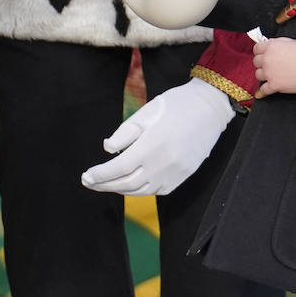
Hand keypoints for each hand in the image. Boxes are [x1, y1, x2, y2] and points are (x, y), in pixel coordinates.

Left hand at [80, 77, 234, 195]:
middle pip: (127, 184)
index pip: (118, 169)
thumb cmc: (175, 105)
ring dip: (120, 190)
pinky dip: (140, 191)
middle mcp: (163, 164)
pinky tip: (130, 184)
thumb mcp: (146, 112)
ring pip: (141, 191)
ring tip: (106, 184)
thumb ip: (124, 132)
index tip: (86, 176)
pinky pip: (157, 191)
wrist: (210, 108)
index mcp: (151, 145)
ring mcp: (175, 173)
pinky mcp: (183, 176)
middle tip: (89, 182)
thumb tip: (107, 149)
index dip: (100, 175)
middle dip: (105, 185)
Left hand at [253, 37, 295, 97]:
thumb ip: (278, 42)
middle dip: (262, 63)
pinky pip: (263, 90)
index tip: (261, 54)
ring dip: (263, 75)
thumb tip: (270, 43)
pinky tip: (262, 92)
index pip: (256, 48)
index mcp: (271, 47)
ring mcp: (269, 73)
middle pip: (256, 62)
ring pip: (258, 75)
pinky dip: (262, 91)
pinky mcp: (274, 85)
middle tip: (269, 64)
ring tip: (270, 75)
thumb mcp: (292, 42)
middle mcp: (267, 59)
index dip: (260, 51)